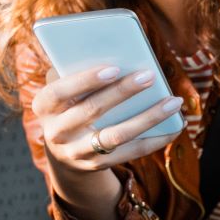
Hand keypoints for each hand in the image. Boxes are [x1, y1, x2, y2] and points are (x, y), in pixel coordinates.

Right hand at [32, 64, 184, 174]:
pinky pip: (131, 153)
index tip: (114, 68)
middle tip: (150, 75)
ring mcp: (76, 152)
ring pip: (116, 135)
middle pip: (92, 111)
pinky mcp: (97, 165)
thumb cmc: (71, 104)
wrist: (65, 151)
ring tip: (173, 101)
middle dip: (123, 92)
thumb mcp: (66, 90)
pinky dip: (156, 139)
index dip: (86, 80)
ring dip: (148, 118)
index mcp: (44, 106)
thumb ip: (79, 71)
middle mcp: (56, 132)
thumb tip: (117, 53)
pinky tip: (176, 126)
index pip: (59, 92)